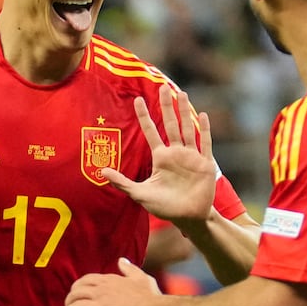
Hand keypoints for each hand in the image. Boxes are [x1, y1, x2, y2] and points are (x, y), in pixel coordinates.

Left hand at [61, 257, 161, 305]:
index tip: (76, 294)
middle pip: (75, 292)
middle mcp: (100, 290)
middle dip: (69, 300)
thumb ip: (129, 269)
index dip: (77, 287)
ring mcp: (97, 304)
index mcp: (109, 280)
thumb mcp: (141, 277)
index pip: (85, 280)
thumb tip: (122, 260)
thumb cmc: (151, 297)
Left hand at [101, 84, 216, 221]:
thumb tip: (101, 171)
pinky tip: (201, 115)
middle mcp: (176, 153)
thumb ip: (122, 182)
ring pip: (187, 129)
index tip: (137, 100)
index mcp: (161, 158)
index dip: (144, 116)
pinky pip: (204, 143)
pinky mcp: (205, 164)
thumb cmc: (165, 208)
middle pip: (170, 124)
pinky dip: (204, 130)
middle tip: (163, 87)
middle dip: (167, 106)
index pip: (151, 132)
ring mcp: (191, 157)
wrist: (189, 218)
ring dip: (184, 111)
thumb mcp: (140, 194)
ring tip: (181, 93)